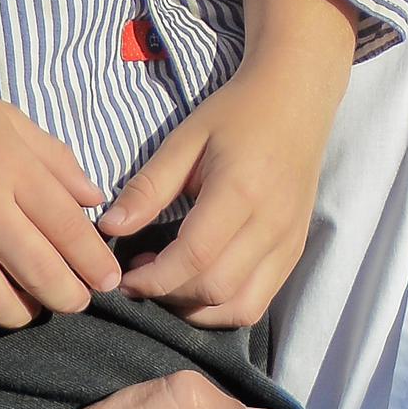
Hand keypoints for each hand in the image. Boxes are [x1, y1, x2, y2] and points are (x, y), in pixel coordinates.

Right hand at [0, 23, 122, 329]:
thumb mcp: (10, 120)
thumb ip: (57, 161)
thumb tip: (96, 201)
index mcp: (13, 169)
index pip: (70, 230)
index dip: (95, 264)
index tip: (108, 281)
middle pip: (39, 273)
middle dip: (68, 298)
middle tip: (74, 302)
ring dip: (18, 314)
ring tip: (27, 306)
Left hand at [101, 10, 348, 332]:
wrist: (297, 99)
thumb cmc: (236, 114)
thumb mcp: (185, 140)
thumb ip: (148, 188)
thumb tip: (110, 229)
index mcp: (241, 191)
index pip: (194, 256)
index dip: (153, 278)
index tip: (124, 276)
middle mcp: (272, 224)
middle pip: (215, 289)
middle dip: (168, 295)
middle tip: (140, 276)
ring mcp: (289, 241)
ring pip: (240, 307)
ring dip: (196, 309)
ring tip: (169, 284)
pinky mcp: (296, 251)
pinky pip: (259, 301)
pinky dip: (224, 306)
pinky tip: (199, 283)